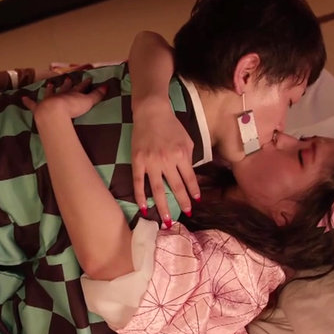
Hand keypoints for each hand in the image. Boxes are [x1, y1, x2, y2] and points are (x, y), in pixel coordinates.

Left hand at [22, 77, 105, 120]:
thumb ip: (97, 95)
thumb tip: (107, 85)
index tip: (88, 79)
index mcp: (72, 94)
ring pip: (49, 93)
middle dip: (67, 84)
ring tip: (50, 84)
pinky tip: (23, 98)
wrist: (55, 113)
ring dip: (50, 89)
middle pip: (64, 88)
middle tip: (68, 78)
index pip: (80, 88)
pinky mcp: (39, 108)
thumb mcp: (88, 102)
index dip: (85, 84)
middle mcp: (60, 95)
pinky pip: (32, 104)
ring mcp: (48, 100)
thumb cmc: (72, 109)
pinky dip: (28, 101)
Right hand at [131, 100, 198, 226]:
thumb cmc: (171, 125)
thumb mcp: (187, 140)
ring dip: (163, 206)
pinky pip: (138, 183)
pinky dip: (140, 197)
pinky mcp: (138, 161)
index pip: (189, 178)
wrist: (151, 112)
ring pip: (158, 190)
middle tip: (185, 215)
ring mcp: (151, 162)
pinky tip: (144, 208)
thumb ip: (188, 158)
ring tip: (167, 221)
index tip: (195, 202)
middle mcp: (167, 160)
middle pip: (176, 187)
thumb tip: (188, 176)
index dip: (193, 191)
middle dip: (182, 203)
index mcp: (182, 155)